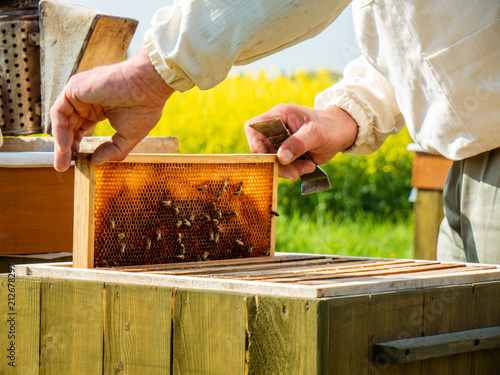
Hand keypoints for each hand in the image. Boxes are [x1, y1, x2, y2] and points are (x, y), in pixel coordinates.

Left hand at [50, 45, 174, 171]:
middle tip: (63, 167)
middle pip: (69, 126)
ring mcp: (80, 93)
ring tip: (63, 161)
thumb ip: (112, 151)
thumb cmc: (144, 108)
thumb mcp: (128, 137)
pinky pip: (59, 112)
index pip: (81, 128)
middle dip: (65, 148)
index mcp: (100, 109)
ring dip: (60, 142)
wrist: (148, 87)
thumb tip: (94, 162)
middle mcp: (87, 100)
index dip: (77, 145)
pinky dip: (59, 131)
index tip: (77, 162)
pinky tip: (64, 147)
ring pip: (62, 121)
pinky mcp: (74, 88)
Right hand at [244, 104, 357, 180]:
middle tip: (294, 172)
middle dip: (277, 164)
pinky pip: (282, 166)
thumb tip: (280, 157)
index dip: (255, 144)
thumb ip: (298, 143)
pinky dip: (293, 171)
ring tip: (307, 168)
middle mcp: (276, 129)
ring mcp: (281, 143)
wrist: (343, 132)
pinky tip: (308, 167)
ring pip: (272, 161)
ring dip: (287, 169)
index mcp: (278, 116)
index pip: (253, 128)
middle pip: (262, 150)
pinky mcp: (288, 154)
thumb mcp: (316, 133)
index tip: (270, 157)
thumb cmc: (330, 126)